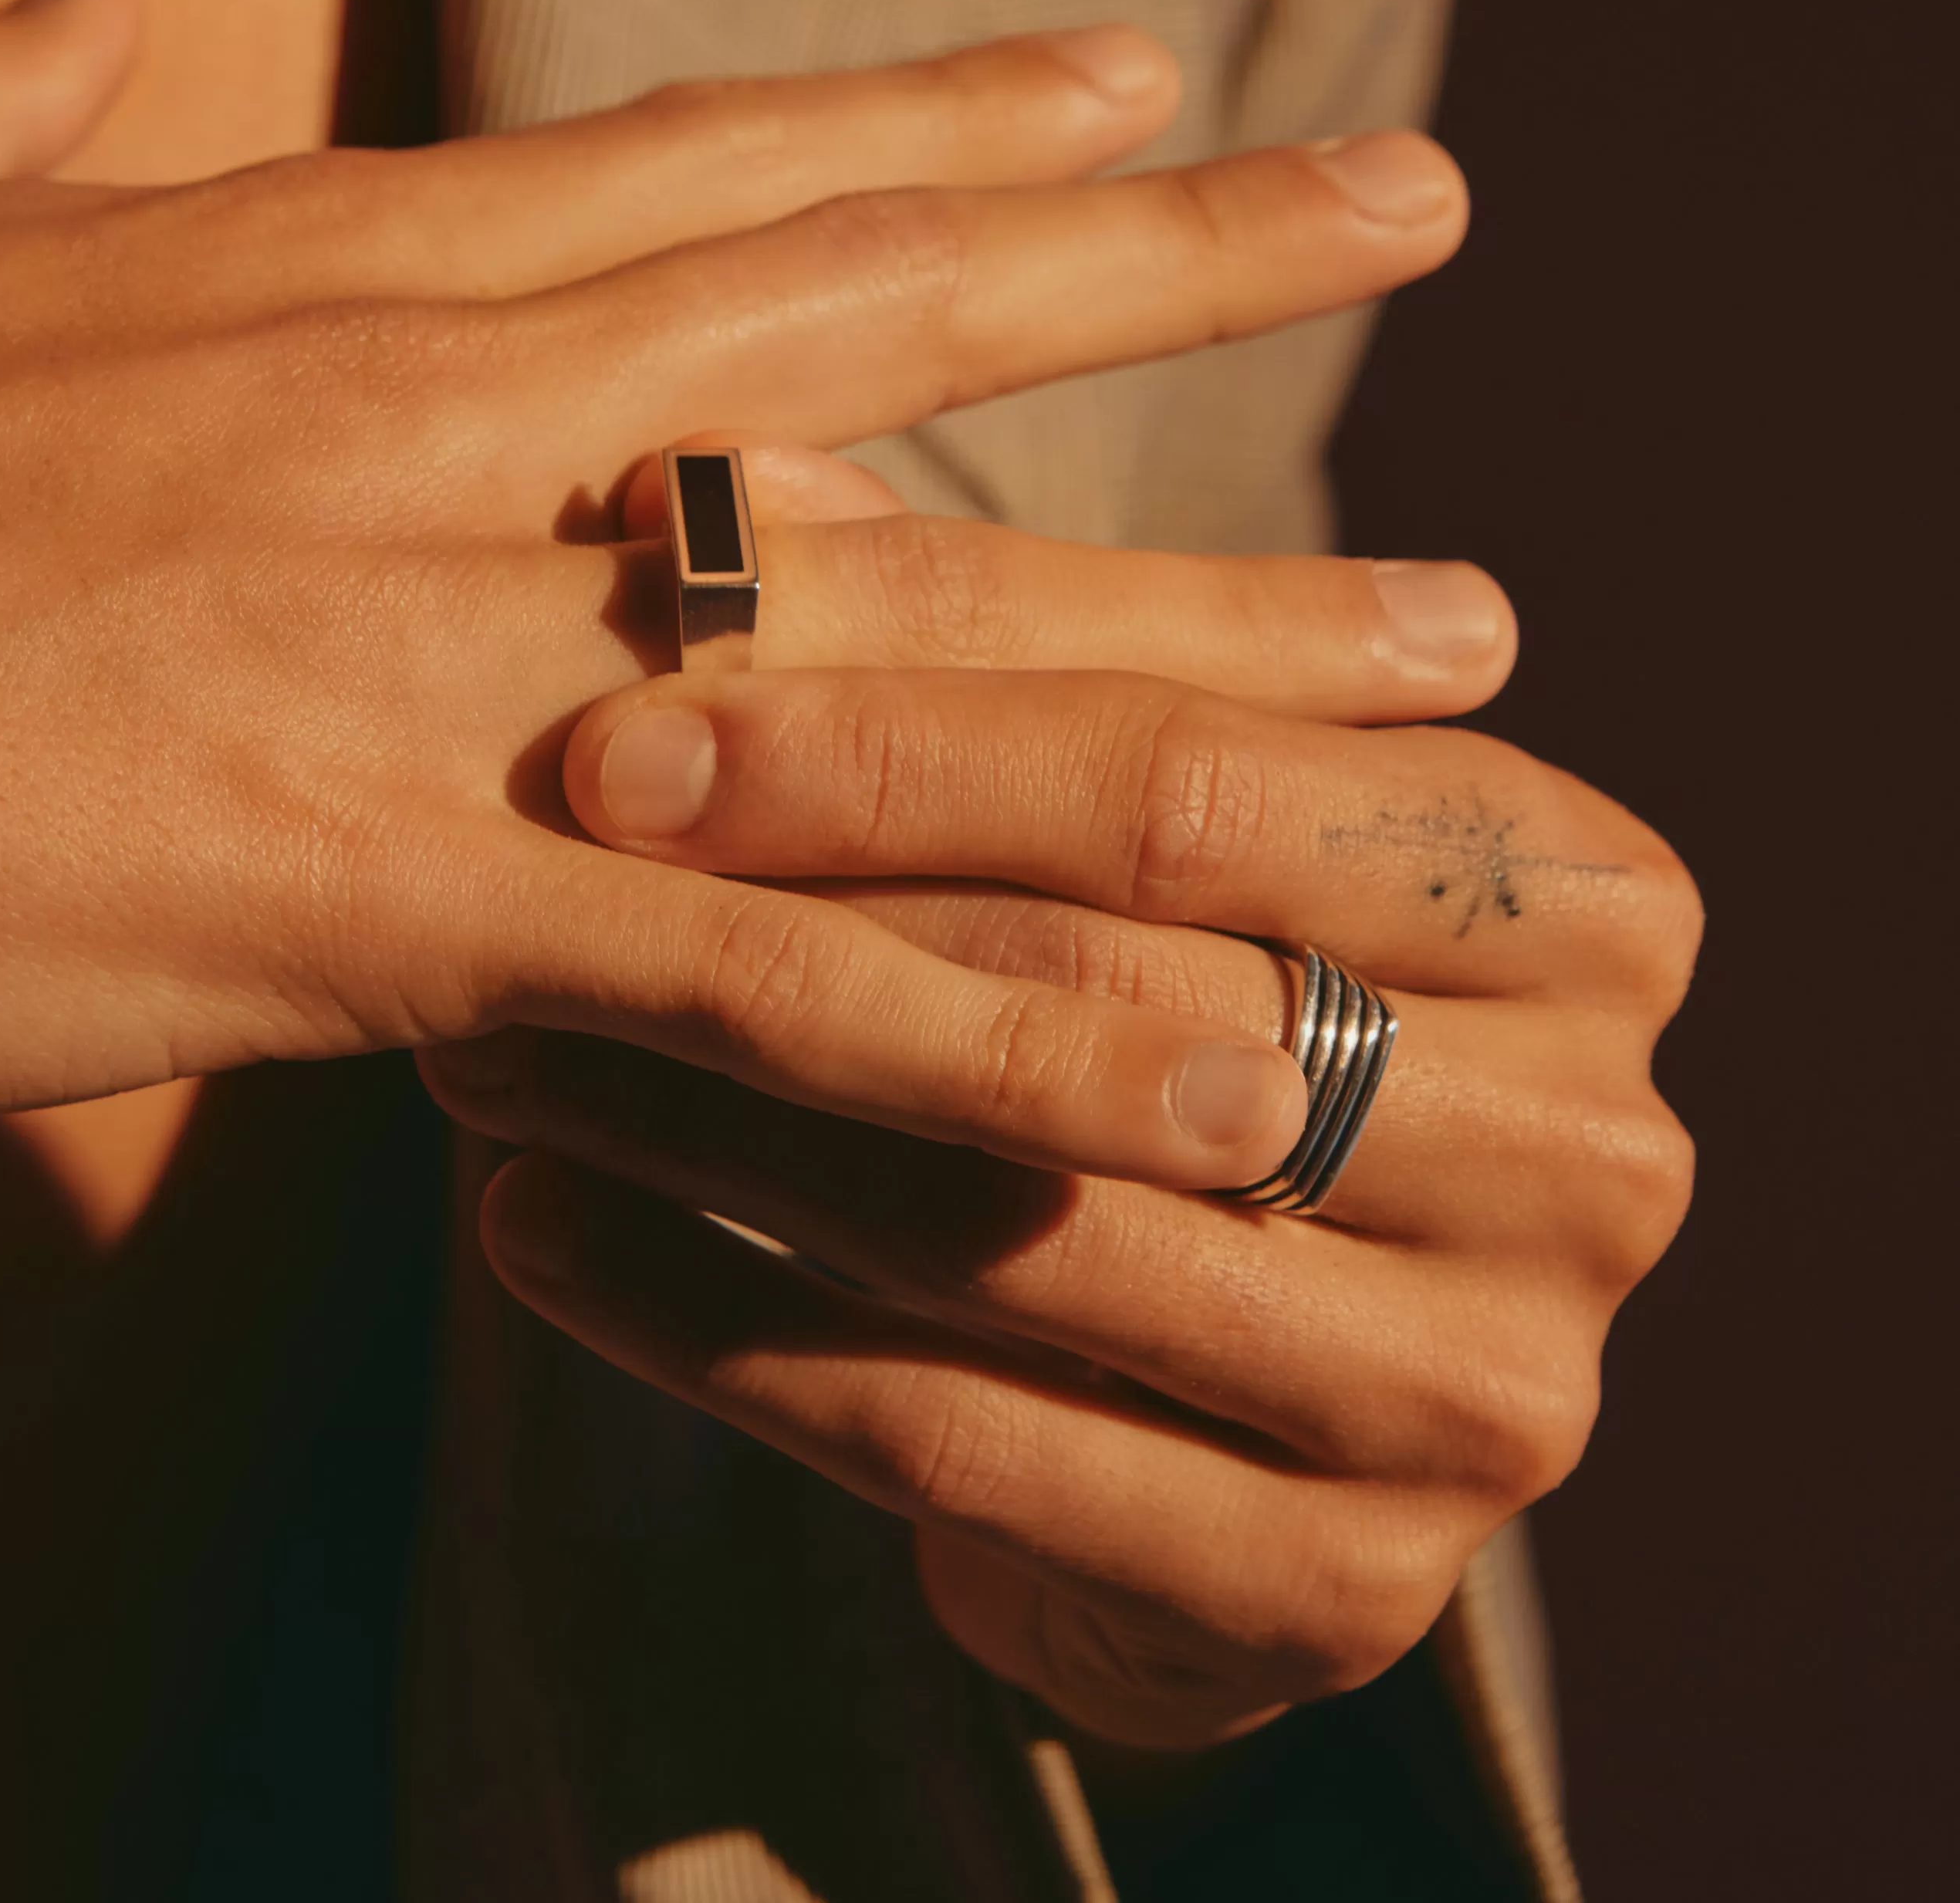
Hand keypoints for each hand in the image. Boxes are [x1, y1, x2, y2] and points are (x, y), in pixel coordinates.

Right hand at [0, 0, 1470, 1129]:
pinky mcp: (377, 911)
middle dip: (1183, 280)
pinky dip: (986, 1028)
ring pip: (902, 652)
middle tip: (1425, 214)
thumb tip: (64, 3)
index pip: (718, 163)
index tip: (1142, 85)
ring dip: (1195, 658)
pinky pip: (760, 985)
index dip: (945, 114)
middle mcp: (435, 430)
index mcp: (319, 267)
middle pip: (890, 332)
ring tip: (1455, 653)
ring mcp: (434, 671)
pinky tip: (1192, 1058)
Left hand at [428, 536, 1698, 1751]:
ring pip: (1023, 1225)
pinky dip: (719, 1336)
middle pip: (1109, 994)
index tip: (619, 729)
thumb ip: (965, 651)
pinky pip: (967, 1446)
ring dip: (713, 1127)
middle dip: (786, 926)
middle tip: (531, 864)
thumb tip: (712, 489)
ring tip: (488, 1046)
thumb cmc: (1176, 1028)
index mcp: (1581, 899)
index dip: (883, 742)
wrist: (1250, 1394)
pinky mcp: (1348, 1594)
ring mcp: (1489, 1394)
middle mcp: (1595, 1148)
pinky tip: (536, 1238)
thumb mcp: (1133, 832)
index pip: (1191, 780)